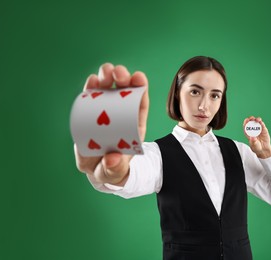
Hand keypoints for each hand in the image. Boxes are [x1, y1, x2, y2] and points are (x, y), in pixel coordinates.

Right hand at [74, 63, 148, 184]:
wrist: (97, 169)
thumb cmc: (111, 169)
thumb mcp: (115, 172)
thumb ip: (115, 168)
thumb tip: (111, 159)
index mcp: (132, 127)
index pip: (139, 105)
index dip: (140, 89)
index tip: (139, 77)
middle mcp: (120, 116)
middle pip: (124, 93)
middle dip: (123, 79)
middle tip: (119, 72)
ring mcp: (104, 112)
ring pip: (108, 91)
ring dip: (107, 78)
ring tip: (105, 71)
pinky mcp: (90, 113)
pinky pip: (91, 97)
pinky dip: (92, 87)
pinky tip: (92, 80)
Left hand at [243, 116, 270, 158]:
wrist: (264, 149)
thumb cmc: (257, 147)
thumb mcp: (254, 145)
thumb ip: (253, 141)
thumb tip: (252, 137)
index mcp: (248, 133)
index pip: (245, 127)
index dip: (245, 122)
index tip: (246, 120)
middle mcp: (253, 130)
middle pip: (251, 123)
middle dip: (251, 119)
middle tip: (251, 118)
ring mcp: (258, 129)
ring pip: (257, 122)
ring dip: (256, 119)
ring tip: (257, 119)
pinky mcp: (264, 130)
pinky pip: (262, 125)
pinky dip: (261, 123)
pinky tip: (261, 122)